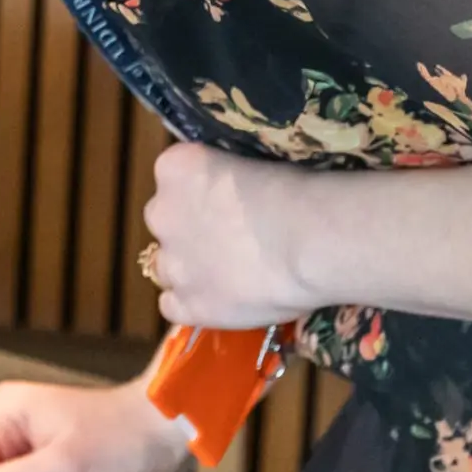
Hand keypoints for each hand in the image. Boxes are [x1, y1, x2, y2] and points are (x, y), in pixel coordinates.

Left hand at [142, 144, 316, 328]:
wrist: (310, 241)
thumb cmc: (295, 193)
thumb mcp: (252, 165)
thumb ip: (227, 182)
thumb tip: (233, 199)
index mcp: (175, 168)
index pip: (173, 177)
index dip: (201, 193)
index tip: (227, 201)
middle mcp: (161, 213)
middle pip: (165, 221)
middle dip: (189, 231)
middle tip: (229, 240)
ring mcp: (172, 263)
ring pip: (165, 267)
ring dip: (189, 269)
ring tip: (229, 275)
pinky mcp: (187, 304)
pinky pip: (172, 306)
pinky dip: (192, 305)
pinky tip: (219, 303)